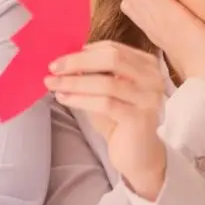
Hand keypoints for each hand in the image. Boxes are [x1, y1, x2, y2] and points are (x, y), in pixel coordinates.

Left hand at [46, 41, 166, 198]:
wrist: (139, 156)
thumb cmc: (120, 121)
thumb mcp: (106, 91)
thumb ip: (94, 75)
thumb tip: (65, 62)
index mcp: (146, 65)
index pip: (113, 48)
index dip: (84, 52)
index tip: (61, 60)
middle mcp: (152, 78)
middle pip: (112, 59)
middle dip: (78, 62)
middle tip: (53, 68)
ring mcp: (148, 97)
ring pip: (106, 82)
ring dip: (74, 82)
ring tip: (52, 85)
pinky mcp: (140, 118)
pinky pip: (105, 103)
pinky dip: (80, 99)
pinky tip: (63, 99)